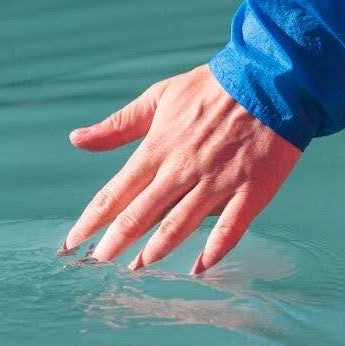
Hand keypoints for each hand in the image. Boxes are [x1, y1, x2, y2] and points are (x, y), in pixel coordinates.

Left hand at [62, 64, 300, 273]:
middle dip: (116, 241)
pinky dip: (214, 250)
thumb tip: (76, 139)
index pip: (116, 193)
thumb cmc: (212, 88)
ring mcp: (217, 181)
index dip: (92, 220)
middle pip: (141, 214)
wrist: (271, 78)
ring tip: (138, 266)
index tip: (72, 241)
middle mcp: (182, 169)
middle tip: (99, 261)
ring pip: (180, 224)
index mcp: (158, 149)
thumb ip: (117, 126)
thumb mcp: (158, 98)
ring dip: (156, 248)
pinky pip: (231, 228)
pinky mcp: (251, 190)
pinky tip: (199, 267)